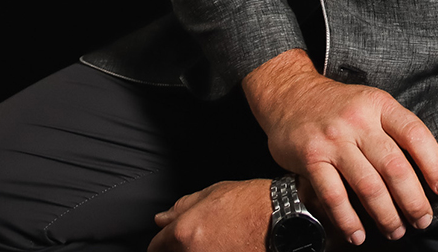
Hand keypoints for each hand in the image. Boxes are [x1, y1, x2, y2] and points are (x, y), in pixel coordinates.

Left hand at [148, 179, 270, 251]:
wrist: (281, 220)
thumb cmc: (252, 204)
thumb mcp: (214, 193)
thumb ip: (182, 206)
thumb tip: (162, 218)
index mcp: (185, 232)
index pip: (156, 247)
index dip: (161, 243)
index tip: (167, 242)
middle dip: (179, 248)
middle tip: (198, 238)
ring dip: (196, 251)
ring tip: (215, 242)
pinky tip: (225, 247)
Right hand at [243, 50, 437, 245]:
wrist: (290, 93)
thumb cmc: (339, 106)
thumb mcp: (370, 104)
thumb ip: (393, 130)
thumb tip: (427, 171)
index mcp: (379, 104)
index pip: (414, 134)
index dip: (434, 164)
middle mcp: (358, 120)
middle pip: (394, 166)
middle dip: (413, 200)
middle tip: (423, 220)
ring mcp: (333, 139)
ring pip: (368, 185)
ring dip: (386, 215)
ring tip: (396, 230)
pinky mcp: (310, 157)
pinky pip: (334, 196)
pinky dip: (348, 220)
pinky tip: (357, 233)